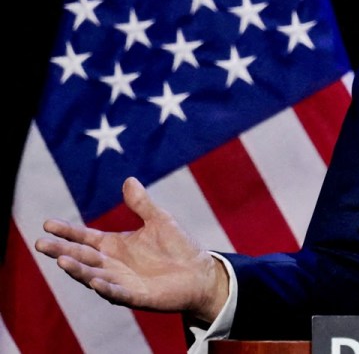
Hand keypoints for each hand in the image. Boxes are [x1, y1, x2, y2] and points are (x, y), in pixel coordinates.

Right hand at [34, 176, 229, 322]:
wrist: (200, 272)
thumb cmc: (178, 247)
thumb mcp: (159, 220)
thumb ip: (142, 204)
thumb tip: (129, 180)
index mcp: (114, 245)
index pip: (84, 237)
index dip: (67, 232)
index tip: (47, 224)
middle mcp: (112, 264)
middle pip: (82, 257)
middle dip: (61, 251)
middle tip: (41, 244)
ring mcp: (121, 281)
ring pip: (93, 275)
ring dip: (78, 270)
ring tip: (62, 261)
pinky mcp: (136, 296)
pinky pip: (117, 293)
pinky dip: (105, 288)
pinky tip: (95, 281)